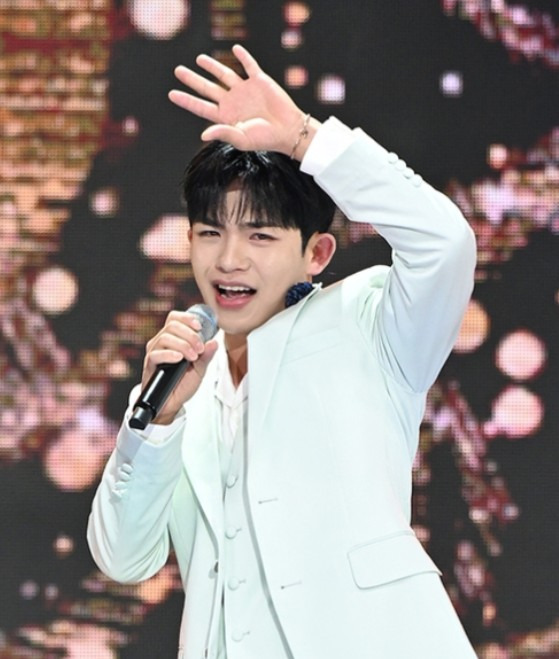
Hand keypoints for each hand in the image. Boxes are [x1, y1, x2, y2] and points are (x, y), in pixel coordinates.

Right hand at [141, 310, 217, 423]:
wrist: (172, 403)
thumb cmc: (183, 384)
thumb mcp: (200, 369)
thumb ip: (206, 356)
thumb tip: (214, 342)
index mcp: (173, 339)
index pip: (174, 318)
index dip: (186, 318)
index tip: (200, 327)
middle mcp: (161, 342)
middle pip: (172, 325)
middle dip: (190, 335)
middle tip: (200, 349)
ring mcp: (154, 352)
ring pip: (165, 337)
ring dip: (183, 345)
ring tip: (193, 357)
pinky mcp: (149, 364)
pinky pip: (156, 354)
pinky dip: (170, 354)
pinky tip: (180, 359)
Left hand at [168, 44, 318, 157]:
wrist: (288, 130)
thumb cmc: (265, 139)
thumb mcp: (241, 139)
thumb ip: (222, 133)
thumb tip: (203, 134)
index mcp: (226, 117)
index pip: (201, 107)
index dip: (187, 100)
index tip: (172, 94)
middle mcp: (233, 102)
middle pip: (208, 88)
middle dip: (193, 80)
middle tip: (178, 71)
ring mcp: (245, 90)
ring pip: (225, 75)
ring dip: (213, 66)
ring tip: (199, 59)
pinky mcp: (260, 81)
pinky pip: (249, 66)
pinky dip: (243, 56)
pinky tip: (235, 48)